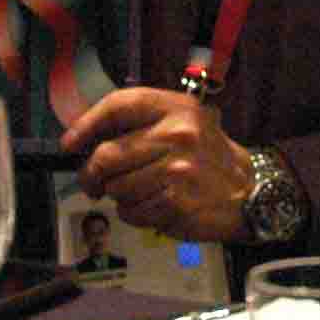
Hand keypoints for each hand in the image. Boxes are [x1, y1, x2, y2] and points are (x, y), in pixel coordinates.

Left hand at [62, 87, 251, 243]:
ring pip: (116, 188)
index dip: (86, 124)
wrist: (250, 191)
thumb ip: (140, 124)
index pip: (119, 105)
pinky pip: (131, 212)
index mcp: (176, 108)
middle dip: (93, 174)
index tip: (69, 143)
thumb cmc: (207, 158)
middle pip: (107, 155)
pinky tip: (154, 207)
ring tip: (142, 193)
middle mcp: (178, 134)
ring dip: (119, 197)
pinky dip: (135, 214)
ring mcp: (178, 170)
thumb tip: (83, 139)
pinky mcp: (176, 202)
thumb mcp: (183, 123)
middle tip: (94, 183)